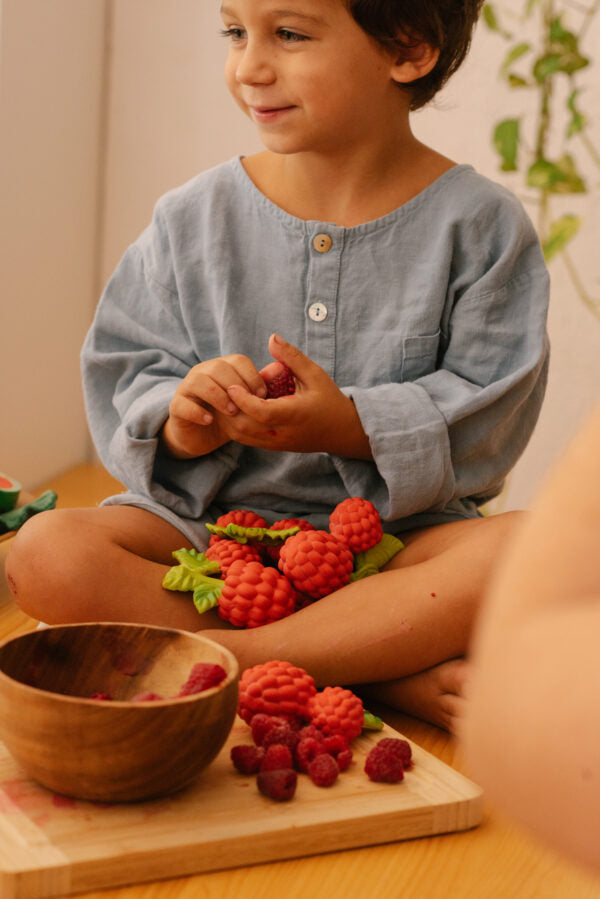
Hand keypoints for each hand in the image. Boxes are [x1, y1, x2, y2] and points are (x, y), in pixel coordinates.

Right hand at [160, 354, 266, 457]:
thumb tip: (281, 368)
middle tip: (248, 405)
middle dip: (236, 386)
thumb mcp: (248, 402)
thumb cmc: (229, 415)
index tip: (263, 395)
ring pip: (199, 382)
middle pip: (218, 367)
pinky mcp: (176, 406)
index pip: (237, 361)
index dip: (252, 376)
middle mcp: (203, 372)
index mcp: (222, 367)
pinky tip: (210, 420)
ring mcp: (187, 388)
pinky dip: (197, 411)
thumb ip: (262, 384)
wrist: (203, 435)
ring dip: (218, 396)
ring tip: (231, 412)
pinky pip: (183, 404)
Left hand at [225, 334, 372, 458]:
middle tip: (221, 390)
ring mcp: (277, 443)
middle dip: (228, 409)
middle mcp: (283, 433)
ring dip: (229, 419)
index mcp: (294, 414)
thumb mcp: (315, 375)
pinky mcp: (274, 447)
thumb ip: (292, 357)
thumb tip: (272, 338)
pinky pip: (246, 440)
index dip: (242, 399)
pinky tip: (234, 409)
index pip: (260, 411)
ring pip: (241, 436)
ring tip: (225, 399)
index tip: (231, 384)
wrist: (343, 431)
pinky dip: (236, 426)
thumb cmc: (329, 400)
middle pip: (245, 427)